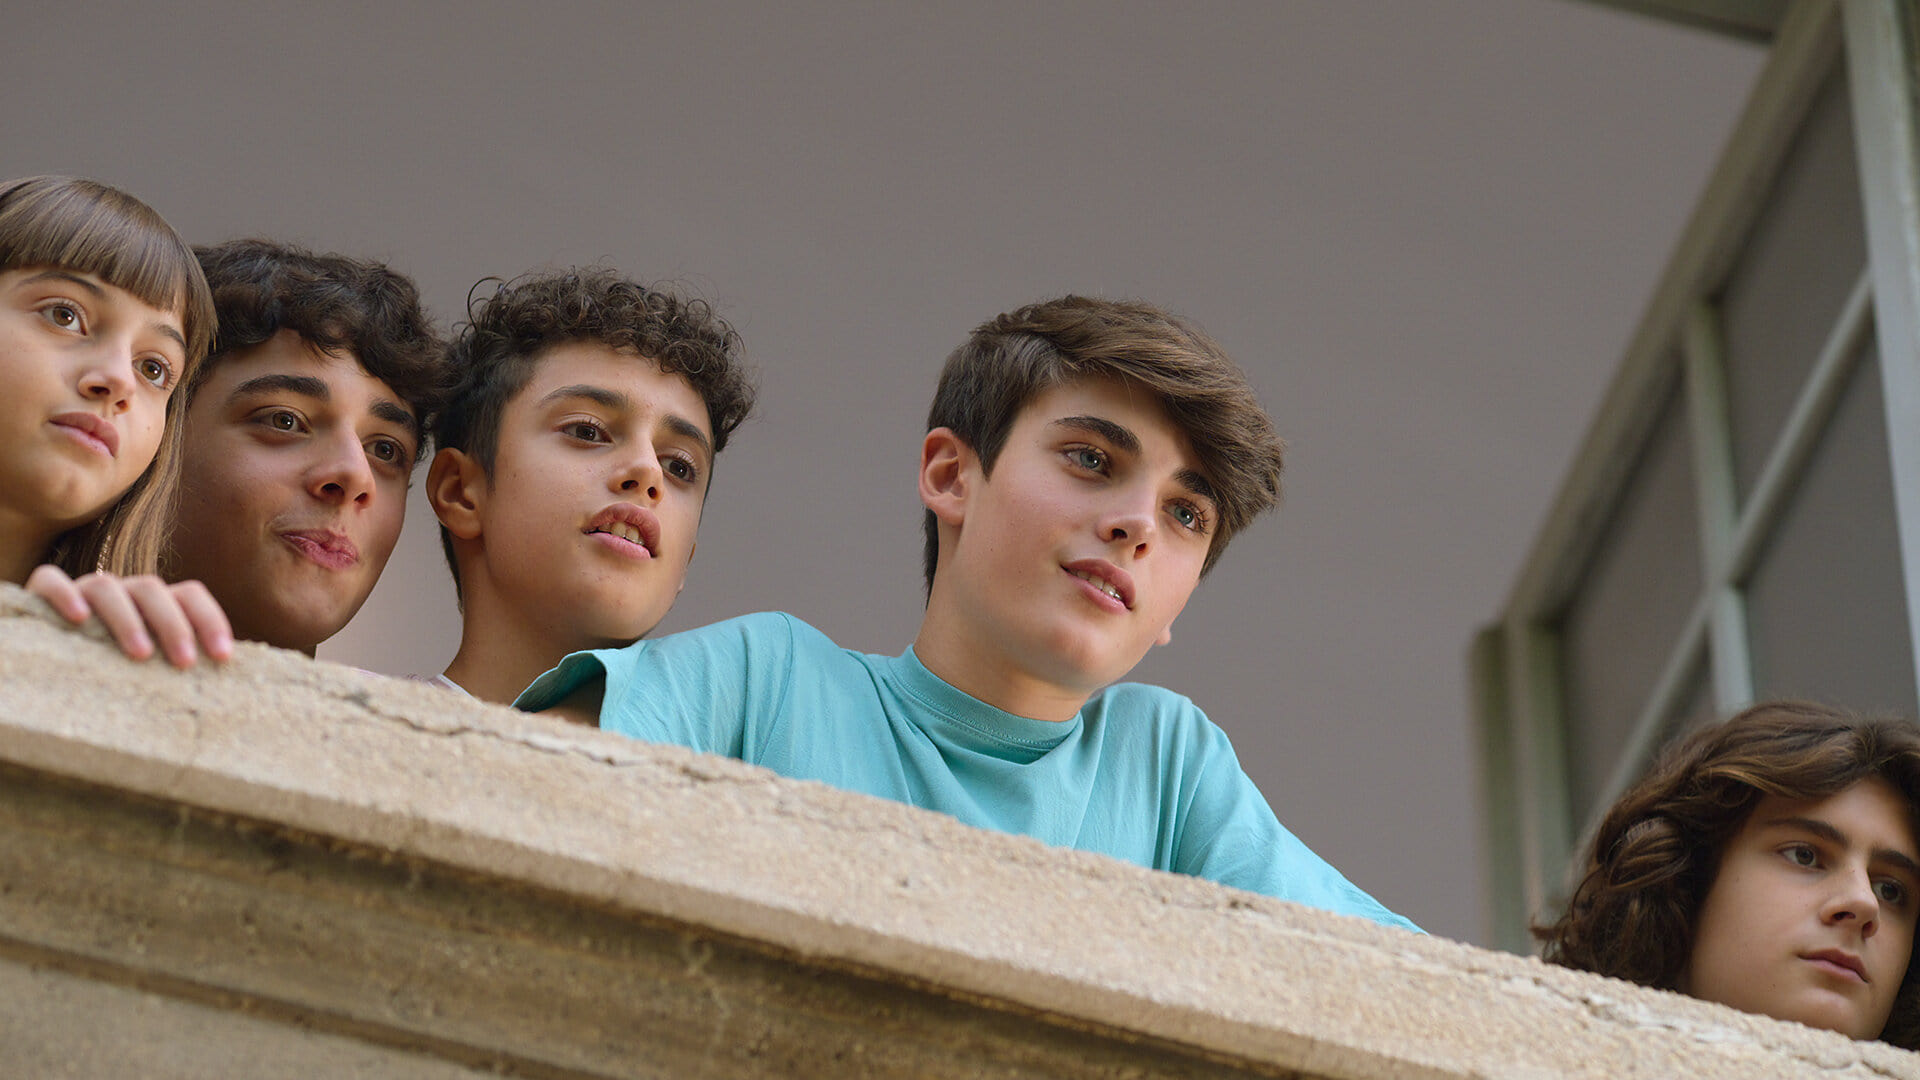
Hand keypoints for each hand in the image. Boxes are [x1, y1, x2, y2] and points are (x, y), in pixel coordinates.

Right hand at [25, 564, 233, 666]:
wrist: (54, 656)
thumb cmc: (116, 669)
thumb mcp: (152, 668)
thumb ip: (179, 669)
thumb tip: (227, 699)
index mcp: (155, 604)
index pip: (189, 595)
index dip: (210, 620)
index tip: (223, 657)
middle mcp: (123, 593)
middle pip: (153, 589)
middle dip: (174, 625)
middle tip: (185, 662)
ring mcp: (84, 590)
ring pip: (107, 587)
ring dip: (128, 619)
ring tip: (140, 654)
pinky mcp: (42, 594)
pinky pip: (51, 581)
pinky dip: (65, 594)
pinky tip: (78, 618)